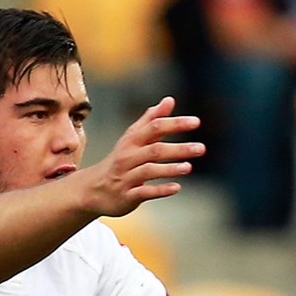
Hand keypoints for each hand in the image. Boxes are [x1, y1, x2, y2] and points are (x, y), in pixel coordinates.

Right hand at [74, 97, 203, 216]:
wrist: (93, 190)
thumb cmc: (120, 160)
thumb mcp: (132, 138)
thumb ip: (151, 120)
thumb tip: (169, 100)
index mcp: (131, 141)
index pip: (154, 127)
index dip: (175, 124)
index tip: (196, 122)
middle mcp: (128, 157)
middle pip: (154, 150)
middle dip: (178, 149)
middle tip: (201, 148)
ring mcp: (126, 177)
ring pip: (148, 170)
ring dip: (169, 169)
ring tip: (188, 167)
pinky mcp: (127, 196)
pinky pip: (144, 192)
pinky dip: (160, 190)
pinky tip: (177, 187)